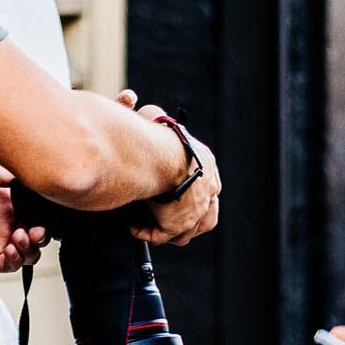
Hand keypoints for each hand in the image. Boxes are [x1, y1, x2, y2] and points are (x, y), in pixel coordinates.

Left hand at [0, 153, 46, 272]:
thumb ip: (0, 172)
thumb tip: (24, 176)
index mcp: (6, 203)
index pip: (34, 213)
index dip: (43, 215)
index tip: (43, 213)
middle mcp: (5, 224)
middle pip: (37, 236)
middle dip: (42, 235)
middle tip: (35, 231)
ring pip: (29, 253)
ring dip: (31, 247)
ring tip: (20, 238)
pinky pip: (12, 265)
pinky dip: (17, 259)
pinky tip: (12, 249)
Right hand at [134, 108, 220, 245]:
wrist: (158, 154)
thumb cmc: (156, 136)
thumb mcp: (158, 121)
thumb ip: (153, 119)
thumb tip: (143, 108)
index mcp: (207, 164)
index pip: (207, 186)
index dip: (192, 194)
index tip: (176, 196)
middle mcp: (208, 190)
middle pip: (202, 215)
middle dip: (183, 219)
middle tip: (164, 218)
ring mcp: (197, 210)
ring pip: (185, 230)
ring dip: (166, 231)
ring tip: (148, 228)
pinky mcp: (181, 224)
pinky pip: (163, 235)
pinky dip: (149, 234)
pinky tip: (136, 229)